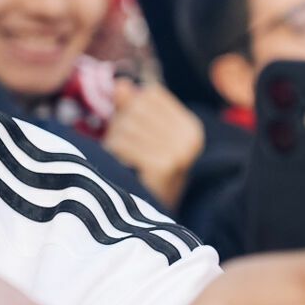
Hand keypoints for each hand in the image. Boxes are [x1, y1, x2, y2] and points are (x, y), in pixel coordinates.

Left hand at [103, 80, 205, 211]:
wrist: (148, 221)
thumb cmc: (141, 173)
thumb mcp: (140, 135)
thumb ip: (130, 107)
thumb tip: (121, 83)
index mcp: (191, 127)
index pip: (150, 94)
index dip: (132, 108)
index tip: (136, 134)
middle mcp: (191, 137)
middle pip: (137, 108)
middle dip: (121, 125)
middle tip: (125, 151)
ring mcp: (180, 152)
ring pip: (126, 125)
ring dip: (114, 141)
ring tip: (123, 160)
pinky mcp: (164, 165)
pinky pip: (123, 143)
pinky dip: (113, 154)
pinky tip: (122, 168)